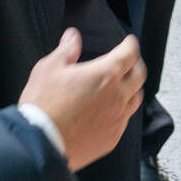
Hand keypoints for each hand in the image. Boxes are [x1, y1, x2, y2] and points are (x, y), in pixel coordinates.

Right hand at [18, 29, 144, 171]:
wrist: (40, 143)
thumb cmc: (43, 105)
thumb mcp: (49, 68)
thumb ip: (66, 50)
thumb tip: (73, 36)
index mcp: (105, 74)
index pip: (130, 54)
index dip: (131, 45)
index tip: (129, 42)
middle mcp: (117, 96)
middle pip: (139, 75)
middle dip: (136, 64)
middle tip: (130, 61)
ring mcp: (117, 119)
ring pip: (135, 99)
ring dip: (132, 89)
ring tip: (124, 86)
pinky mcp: (112, 138)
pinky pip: (124, 121)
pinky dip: (121, 111)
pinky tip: (111, 111)